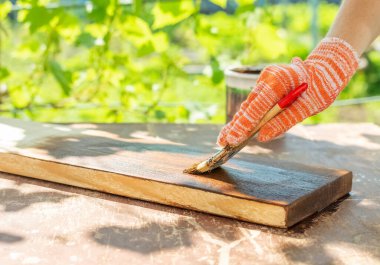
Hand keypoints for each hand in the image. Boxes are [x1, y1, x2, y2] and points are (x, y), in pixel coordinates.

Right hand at [218, 37, 358, 146]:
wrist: (328, 67)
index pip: (256, 107)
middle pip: (248, 106)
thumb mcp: (308, 107)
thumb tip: (263, 137)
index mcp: (279, 81)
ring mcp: (265, 80)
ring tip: (225, 138)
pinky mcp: (265, 84)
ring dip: (239, 122)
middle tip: (223, 142)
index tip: (233, 139)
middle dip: (235, 126)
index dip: (244, 125)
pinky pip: (254, 102)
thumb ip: (284, 121)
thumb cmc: (322, 87)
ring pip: (249, 105)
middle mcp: (267, 78)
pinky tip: (236, 127)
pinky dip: (247, 116)